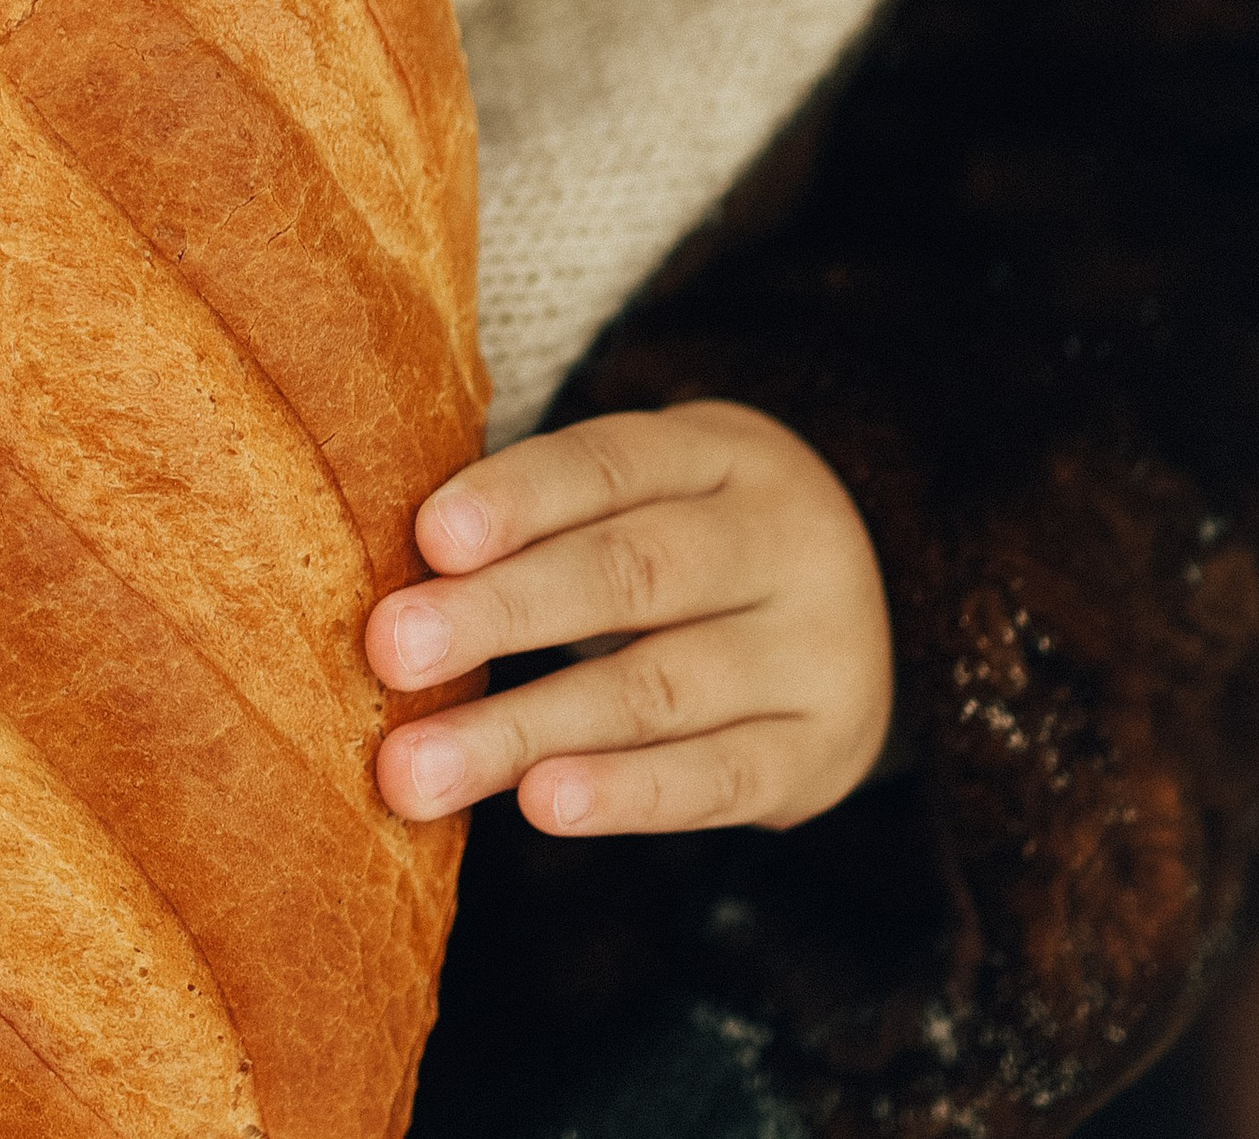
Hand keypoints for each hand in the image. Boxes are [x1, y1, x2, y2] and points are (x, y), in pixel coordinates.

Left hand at [366, 401, 891, 835]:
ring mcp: (812, 649)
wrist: (868, 608)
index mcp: (717, 454)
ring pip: (658, 688)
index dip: (518, 497)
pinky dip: (626, 792)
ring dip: (527, 728)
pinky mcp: (819, 751)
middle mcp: (778, 540)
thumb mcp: (643, 495)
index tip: (429, 537)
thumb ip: (545, 521)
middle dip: (500, 613)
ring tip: (420, 767)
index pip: (609, 464)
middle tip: (389, 650)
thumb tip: (400, 577)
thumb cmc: (689, 540)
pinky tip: (542, 803)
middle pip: (631, 572)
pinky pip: (718, 779)